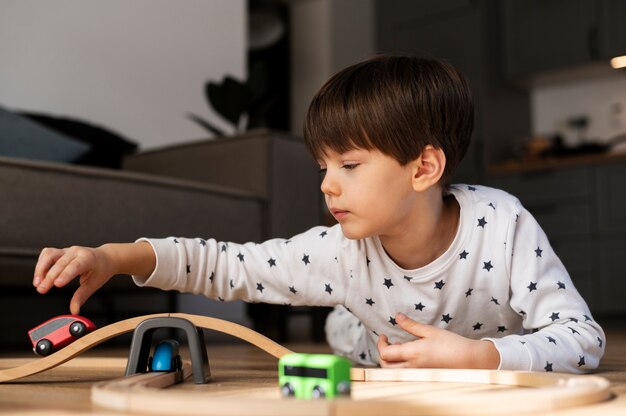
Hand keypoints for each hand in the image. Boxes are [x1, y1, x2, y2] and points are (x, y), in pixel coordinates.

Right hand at [33, 246, 114, 314]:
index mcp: (88, 258)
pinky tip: (39, 277)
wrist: (104, 257)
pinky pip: (47, 255)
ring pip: (49, 255)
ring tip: (37, 283)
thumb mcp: (94, 284)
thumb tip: (74, 310)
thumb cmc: (100, 270)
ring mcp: (67, 250)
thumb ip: (82, 297)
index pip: (75, 266)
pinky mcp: (60, 252)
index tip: (57, 284)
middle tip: (42, 290)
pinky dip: (41, 265)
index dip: (65, 274)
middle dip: (49, 277)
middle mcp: (76, 252)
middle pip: (60, 263)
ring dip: (41, 269)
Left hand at [377, 313, 499, 368]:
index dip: (381, 344)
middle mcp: (413, 367)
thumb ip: (411, 325)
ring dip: (391, 361)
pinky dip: (400, 366)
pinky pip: (405, 374)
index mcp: (413, 353)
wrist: (470, 359)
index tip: (384, 335)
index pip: (386, 353)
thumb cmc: (452, 343)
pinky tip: (410, 355)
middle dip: (382, 354)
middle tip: (388, 342)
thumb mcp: (430, 331)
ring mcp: (418, 374)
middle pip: (386, 366)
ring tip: (400, 347)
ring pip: (394, 372)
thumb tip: (397, 316)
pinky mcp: (423, 376)